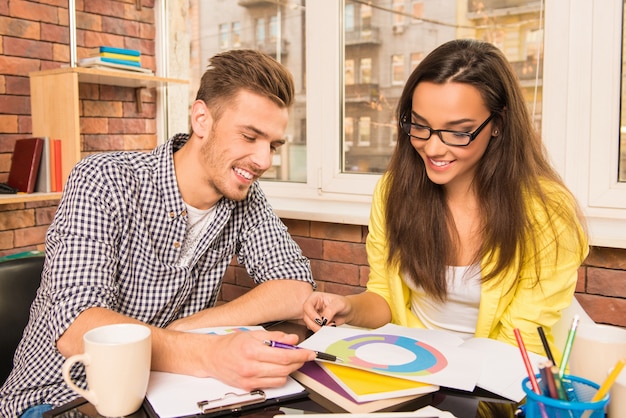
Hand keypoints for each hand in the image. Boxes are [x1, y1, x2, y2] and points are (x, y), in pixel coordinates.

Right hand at [196, 330, 315, 390]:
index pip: (284, 355)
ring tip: (289, 360)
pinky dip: (279, 377)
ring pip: (280, 379)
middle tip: (303, 355)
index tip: (309, 353)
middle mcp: (251, 367)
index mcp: (252, 350)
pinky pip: (272, 385)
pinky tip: (277, 369)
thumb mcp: (253, 334)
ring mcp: (249, 379)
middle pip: (285, 368)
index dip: (300, 355)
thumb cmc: (230, 344)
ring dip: (290, 370)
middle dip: (298, 362)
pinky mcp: (249, 387)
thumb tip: (292, 339)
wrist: (211, 357)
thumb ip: (275, 336)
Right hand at [302, 292, 351, 331]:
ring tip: (330, 325)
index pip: (307, 305)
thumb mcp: (339, 304)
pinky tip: (329, 326)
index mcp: (315, 297)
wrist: (348, 311)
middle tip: (324, 327)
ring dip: (317, 328)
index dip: (312, 314)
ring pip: (308, 324)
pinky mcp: (316, 322)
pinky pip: (313, 328)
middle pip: (306, 316)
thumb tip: (324, 319)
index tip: (321, 320)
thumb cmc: (343, 304)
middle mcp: (313, 306)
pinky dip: (320, 330)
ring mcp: (314, 315)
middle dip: (314, 324)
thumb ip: (330, 310)